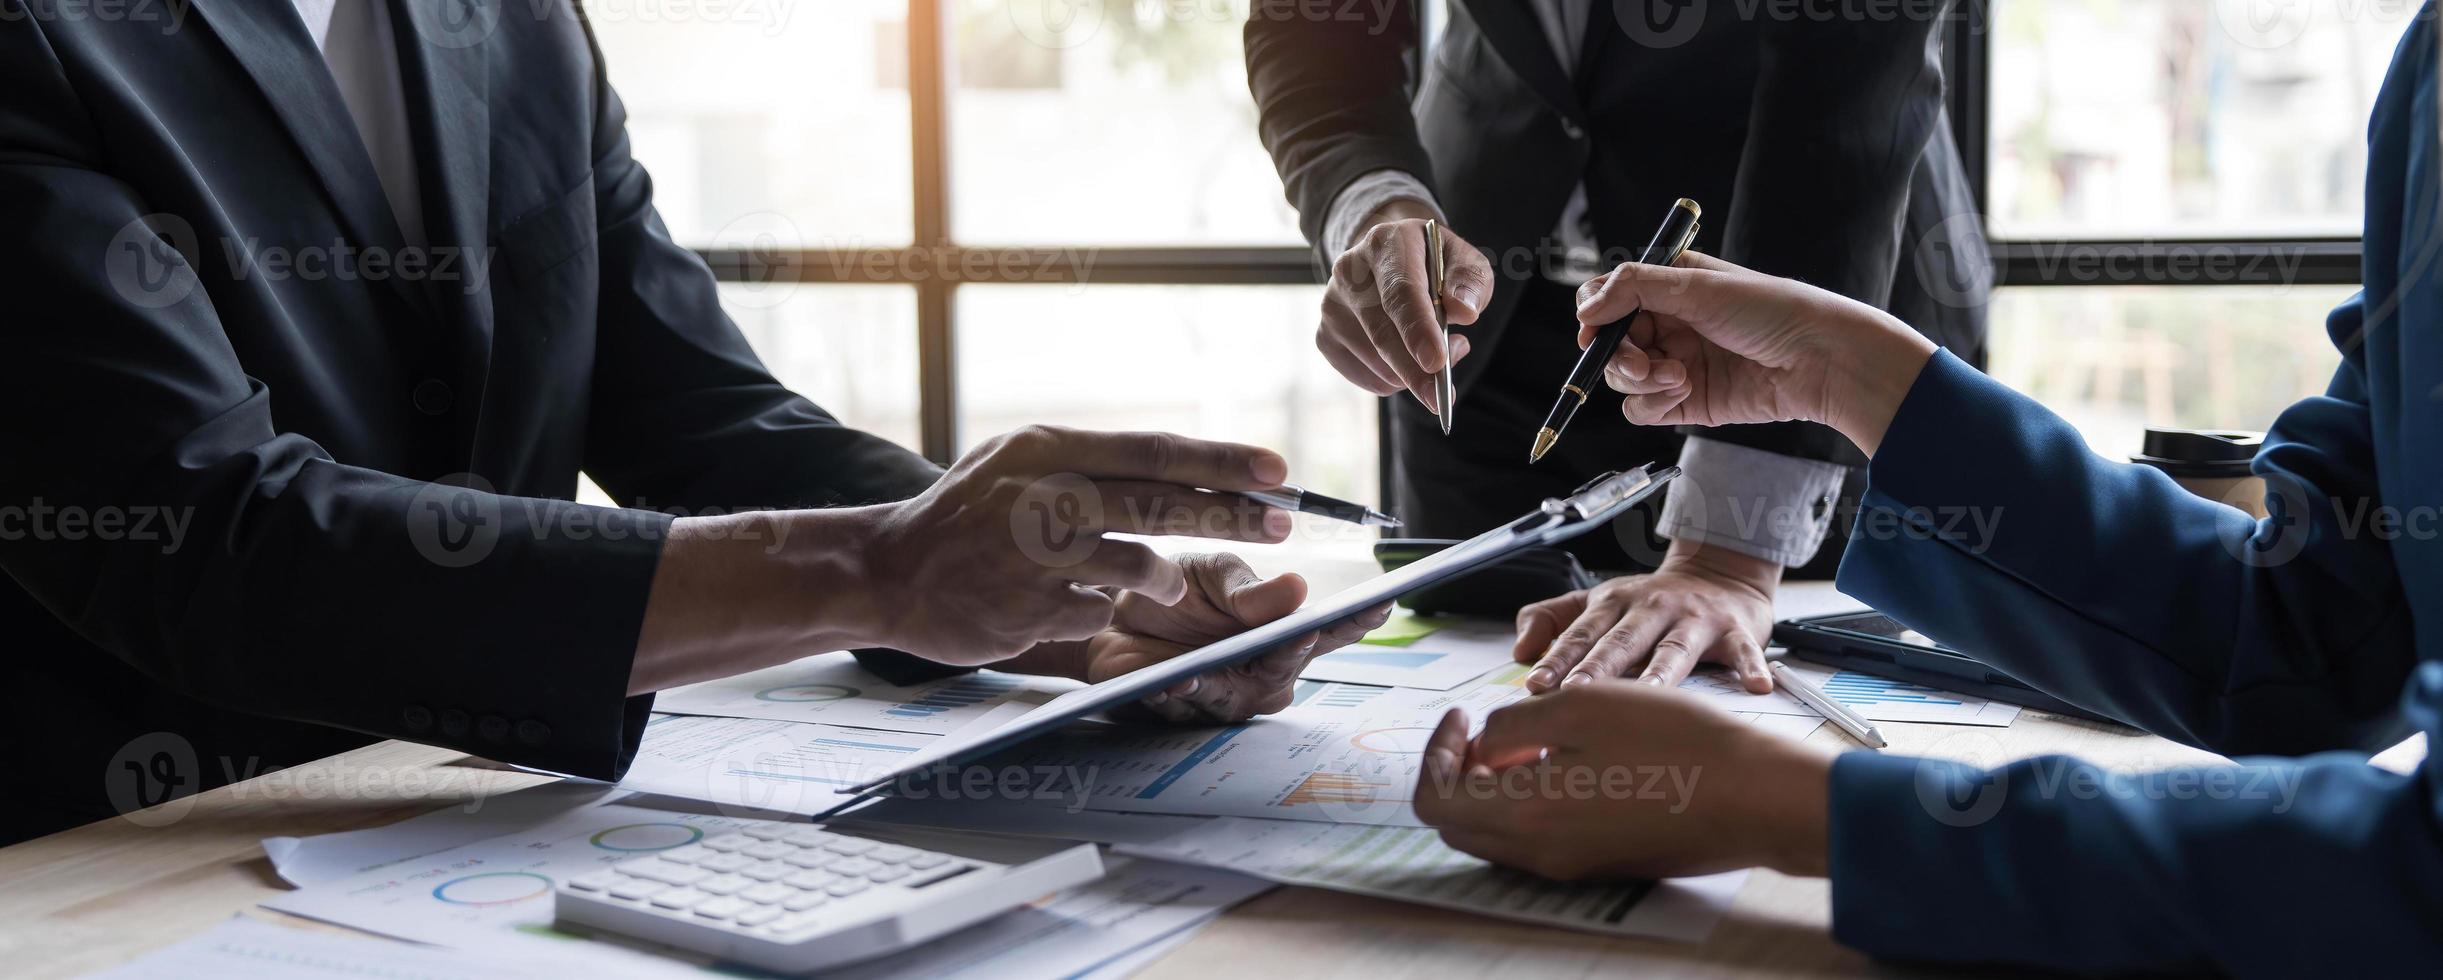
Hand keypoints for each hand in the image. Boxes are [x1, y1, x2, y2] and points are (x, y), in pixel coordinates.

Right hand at [848, 426, 1297, 665]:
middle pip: (1161, 502)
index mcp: (1047, 448)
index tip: (1277, 471)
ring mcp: (1034, 555)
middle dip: (1232, 513)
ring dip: (1164, 576)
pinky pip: (1097, 613)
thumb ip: (1091, 463)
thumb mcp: (1019, 462)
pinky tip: (1077, 605)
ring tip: (1168, 583)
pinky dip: (1102, 612)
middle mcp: (1042, 493)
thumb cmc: (968, 514)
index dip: (1221, 460)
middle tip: (1282, 522)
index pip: (1153, 450)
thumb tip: (1186, 467)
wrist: (889, 570)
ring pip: (1139, 564)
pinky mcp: (1027, 609)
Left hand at [1012, 553, 1390, 722]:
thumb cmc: (1176, 591)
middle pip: (1287, 665)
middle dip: (1290, 648)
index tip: (1381, 604)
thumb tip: (1297, 590)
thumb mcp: (1213, 574)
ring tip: (1207, 665)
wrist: (1110, 615)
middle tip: (1301, 630)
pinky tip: (1172, 680)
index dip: (1358, 619)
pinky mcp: (1183, 714)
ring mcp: (1227, 700)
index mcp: (1284, 633)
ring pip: (1233, 694)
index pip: (1331, 629)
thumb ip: (1249, 591)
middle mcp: (1265, 673)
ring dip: (1221, 680)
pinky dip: (1177, 694)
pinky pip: (1185, 708)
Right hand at [1318, 201, 1493, 411]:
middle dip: (1415, 371)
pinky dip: (1394, 381)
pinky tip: (1408, 359)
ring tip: (1436, 350)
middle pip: (1382, 333)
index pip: (1400, 291)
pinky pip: (1365, 377)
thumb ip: (1470, 282)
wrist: (1389, 261)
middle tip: (1443, 397)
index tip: (1437, 361)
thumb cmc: (1434, 265)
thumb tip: (1463, 312)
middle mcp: (1349, 271)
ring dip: (1412, 373)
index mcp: (1386, 244)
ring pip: (1375, 362)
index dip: (1418, 329)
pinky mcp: (1325, 336)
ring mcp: (1331, 306)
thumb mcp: (1464, 261)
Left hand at [1413, 682, 1833, 880]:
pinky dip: (1527, 802)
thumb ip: (1511, 725)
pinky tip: (1561, 763)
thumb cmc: (1676, 744)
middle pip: (1459, 824)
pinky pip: (1537, 840)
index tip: (1460, 715)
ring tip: (1523, 741)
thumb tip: (1482, 744)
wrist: (1752, 796)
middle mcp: (1540, 853)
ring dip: (1491, 788)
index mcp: (1523, 814)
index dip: (1436, 752)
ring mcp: (1572, 865)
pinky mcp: (1601, 863)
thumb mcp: (1580, 706)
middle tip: (1478, 730)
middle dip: (1455, 774)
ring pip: (1497, 834)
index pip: (1436, 799)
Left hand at [1511, 542, 1777, 693]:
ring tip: (1647, 697)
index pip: (1580, 634)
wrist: (1721, 575)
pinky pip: (1743, 651)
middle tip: (1575, 693)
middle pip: (1621, 641)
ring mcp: (1694, 620)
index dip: (1557, 658)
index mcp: (1614, 603)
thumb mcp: (1598, 602)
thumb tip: (1519, 650)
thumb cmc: (1652, 603)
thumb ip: (1553, 620)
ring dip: (1659, 673)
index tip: (1535, 685)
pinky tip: (1754, 687)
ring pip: (1675, 649)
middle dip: (1597, 668)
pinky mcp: (1735, 631)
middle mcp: (1651, 609)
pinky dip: (1750, 667)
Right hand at [1574, 251, 1935, 454]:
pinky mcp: (1685, 402)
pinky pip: (1642, 408)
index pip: (1609, 297)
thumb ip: (1634, 289)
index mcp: (1670, 286)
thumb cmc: (1771, 310)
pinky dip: (1652, 403)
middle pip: (1610, 343)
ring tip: (1677, 376)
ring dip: (1640, 379)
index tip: (1594, 328)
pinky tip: (1683, 391)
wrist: (1818, 359)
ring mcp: (1675, 364)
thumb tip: (1585, 308)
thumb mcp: (1697, 285)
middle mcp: (1669, 324)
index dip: (1595, 313)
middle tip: (1641, 360)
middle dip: (1619, 354)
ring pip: (1622, 379)